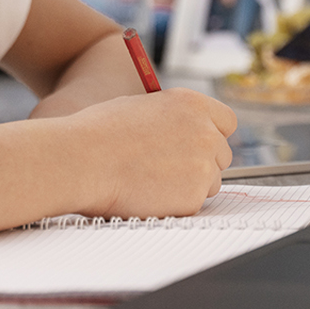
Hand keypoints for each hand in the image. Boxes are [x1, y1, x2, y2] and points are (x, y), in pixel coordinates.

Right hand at [64, 87, 237, 218]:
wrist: (82, 160)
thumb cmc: (100, 132)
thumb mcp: (141, 107)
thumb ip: (171, 117)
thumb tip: (181, 131)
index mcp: (193, 104)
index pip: (227, 121)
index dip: (212, 133)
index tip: (199, 143)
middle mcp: (205, 133)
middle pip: (222, 154)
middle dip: (203, 162)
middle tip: (172, 168)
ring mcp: (202, 167)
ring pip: (211, 182)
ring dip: (190, 184)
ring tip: (151, 180)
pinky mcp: (192, 198)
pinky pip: (193, 204)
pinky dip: (175, 203)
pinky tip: (147, 193)